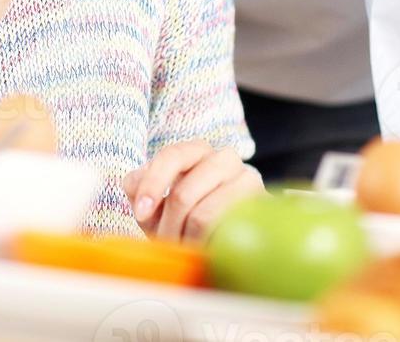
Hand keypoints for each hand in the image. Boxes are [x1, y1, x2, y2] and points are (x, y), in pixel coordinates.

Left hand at [123, 140, 263, 242]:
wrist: (226, 237)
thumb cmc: (183, 216)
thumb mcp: (155, 201)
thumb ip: (138, 187)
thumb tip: (137, 185)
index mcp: (196, 150)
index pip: (171, 157)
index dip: (152, 185)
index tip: (141, 214)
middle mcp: (224, 158)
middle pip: (183, 193)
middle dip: (168, 226)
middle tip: (165, 244)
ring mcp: (248, 179)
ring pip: (203, 216)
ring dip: (186, 240)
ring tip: (184, 249)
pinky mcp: (263, 206)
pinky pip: (227, 230)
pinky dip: (209, 244)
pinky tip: (205, 249)